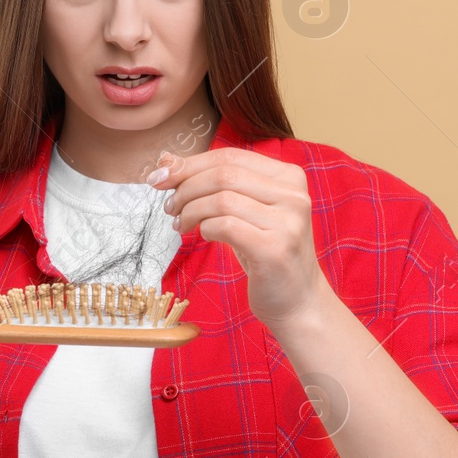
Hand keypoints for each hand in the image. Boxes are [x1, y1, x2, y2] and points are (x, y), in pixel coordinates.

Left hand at [148, 146, 333, 331]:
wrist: (298, 301)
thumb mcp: (244, 211)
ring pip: (221, 200)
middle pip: (224, 175)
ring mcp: (287, 223)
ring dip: (191, 211)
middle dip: (186, 188)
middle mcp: (294, 195)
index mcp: (289, 177)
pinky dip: (205, 228)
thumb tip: (166, 159)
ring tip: (181, 224)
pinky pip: (225, 227)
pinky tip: (204, 235)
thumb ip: (213, 182)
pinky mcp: (274, 249)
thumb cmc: (266, 252)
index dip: (190, 164)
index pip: (230, 156)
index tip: (159, 177)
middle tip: (169, 206)